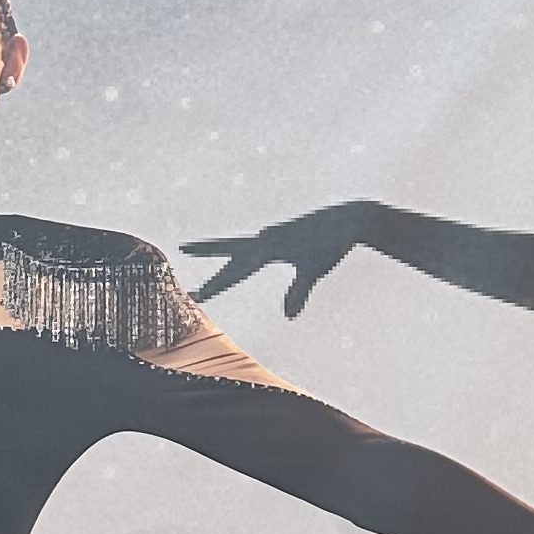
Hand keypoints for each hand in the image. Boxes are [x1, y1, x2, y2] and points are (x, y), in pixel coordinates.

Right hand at [183, 203, 375, 319]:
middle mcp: (268, 238)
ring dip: (222, 249)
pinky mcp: (286, 236)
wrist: (351, 218)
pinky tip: (252, 252)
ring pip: (243, 245)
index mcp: (270, 246)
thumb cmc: (333, 243)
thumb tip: (289, 316)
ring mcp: (276, 236)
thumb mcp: (315, 269)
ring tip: (200, 249)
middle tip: (182, 247)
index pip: (237, 269)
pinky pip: (260, 247)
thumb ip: (300, 291)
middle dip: (206, 250)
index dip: (217, 284)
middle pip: (231, 247)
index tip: (197, 294)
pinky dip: (247, 251)